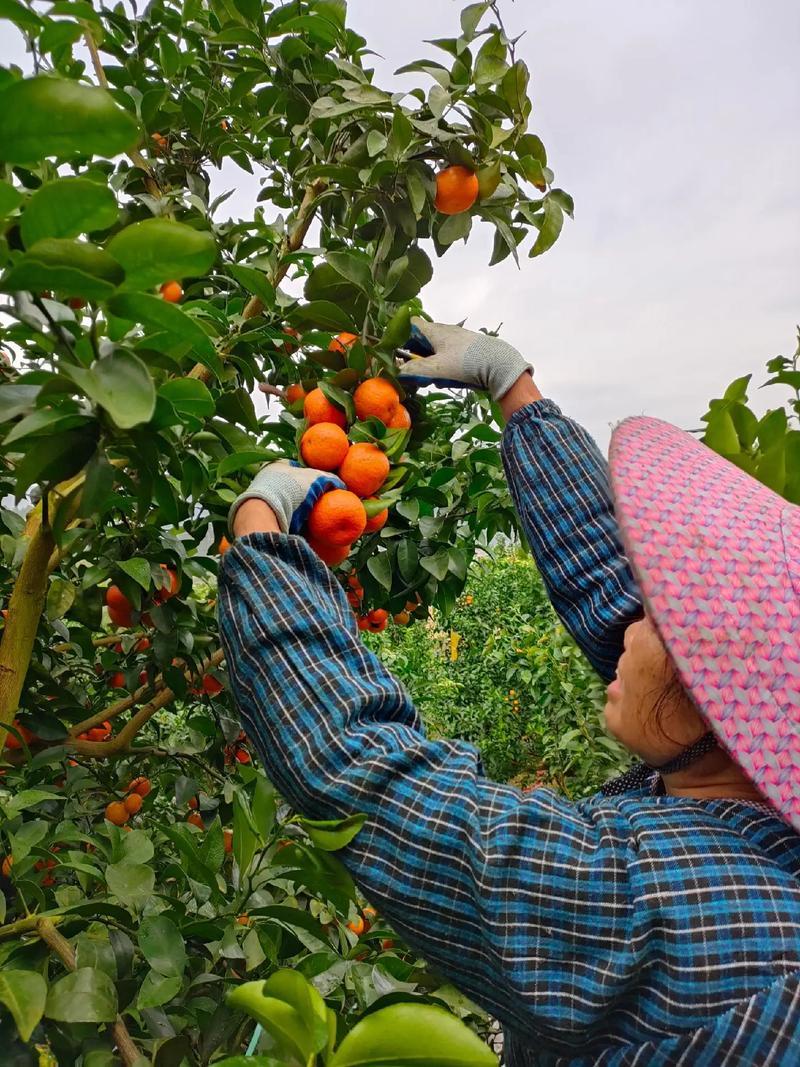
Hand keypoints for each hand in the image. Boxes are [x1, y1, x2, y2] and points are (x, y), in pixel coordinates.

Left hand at [229, 461, 343, 535]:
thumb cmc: (290, 490)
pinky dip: (293, 523)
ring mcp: (262, 501)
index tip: (326, 488)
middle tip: (322, 505)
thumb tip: (342, 485)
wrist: (264, 516)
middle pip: (294, 487)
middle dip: (307, 496)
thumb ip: (330, 479)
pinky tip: (304, 530)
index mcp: (276, 466)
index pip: (300, 468)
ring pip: (288, 505)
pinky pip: (283, 519)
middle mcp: (266, 481)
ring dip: (300, 511)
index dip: (314, 476)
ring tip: (315, 520)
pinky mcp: (261, 519)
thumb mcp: (316, 479)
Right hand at [396, 317, 532, 401]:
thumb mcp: (436, 368)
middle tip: (415, 373)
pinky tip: (448, 379)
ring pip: (434, 351)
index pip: (410, 324)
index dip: (400, 336)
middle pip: (421, 340)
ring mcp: (456, 341)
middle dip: (415, 358)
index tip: (396, 353)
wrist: (500, 365)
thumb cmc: (466, 362)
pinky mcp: (466, 351)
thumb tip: (395, 372)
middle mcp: (445, 332)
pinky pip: (448, 357)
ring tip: (434, 379)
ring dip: (430, 366)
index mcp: (435, 330)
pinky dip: (443, 367)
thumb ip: (414, 370)